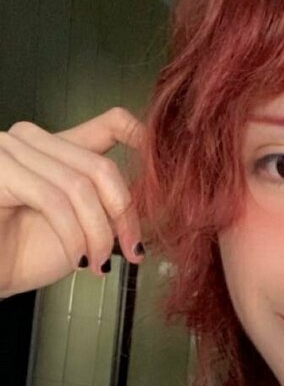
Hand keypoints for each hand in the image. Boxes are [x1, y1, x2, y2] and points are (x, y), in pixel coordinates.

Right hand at [0, 107, 146, 297]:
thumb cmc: (26, 253)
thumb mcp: (84, 224)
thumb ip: (110, 203)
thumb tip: (154, 198)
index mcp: (57, 146)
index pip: (111, 122)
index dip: (143, 139)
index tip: (166, 172)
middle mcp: (31, 139)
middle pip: (101, 167)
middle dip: (124, 215)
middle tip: (133, 250)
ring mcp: (10, 150)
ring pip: (80, 187)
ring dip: (98, 233)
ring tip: (99, 263)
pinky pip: (54, 201)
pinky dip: (74, 236)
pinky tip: (80, 259)